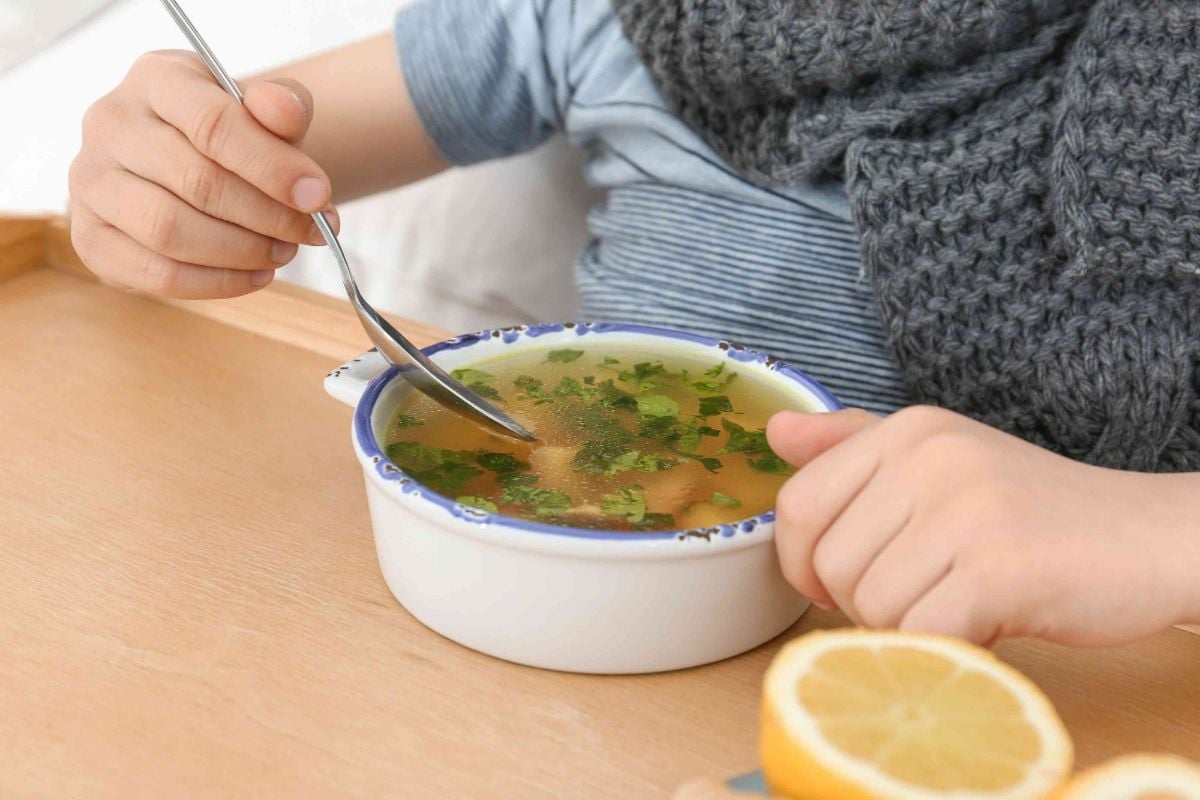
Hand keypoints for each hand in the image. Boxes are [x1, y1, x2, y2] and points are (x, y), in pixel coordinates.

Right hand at [69, 50, 338, 297]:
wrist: (192, 158)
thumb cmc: (234, 135)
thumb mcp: (265, 109)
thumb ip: (284, 106)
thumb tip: (287, 115)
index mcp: (155, 79)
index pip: (213, 125)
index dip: (272, 167)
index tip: (318, 196)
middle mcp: (110, 124)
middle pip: (197, 183)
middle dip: (268, 216)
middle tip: (311, 232)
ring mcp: (91, 182)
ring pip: (171, 231)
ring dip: (242, 251)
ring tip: (284, 251)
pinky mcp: (91, 237)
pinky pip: (156, 273)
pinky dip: (216, 283)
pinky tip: (255, 274)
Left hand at [767, 405, 1199, 645]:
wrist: (1147, 538)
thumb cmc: (1032, 511)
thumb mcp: (939, 457)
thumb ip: (851, 445)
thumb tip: (773, 430)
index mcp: (905, 430)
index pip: (798, 504)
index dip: (802, 561)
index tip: (834, 583)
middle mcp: (928, 457)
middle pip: (829, 565)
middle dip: (858, 604)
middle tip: (918, 598)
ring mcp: (966, 509)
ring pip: (869, 606)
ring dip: (905, 628)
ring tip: (956, 607)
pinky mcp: (1000, 568)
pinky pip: (919, 633)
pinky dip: (940, 647)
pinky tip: (978, 627)